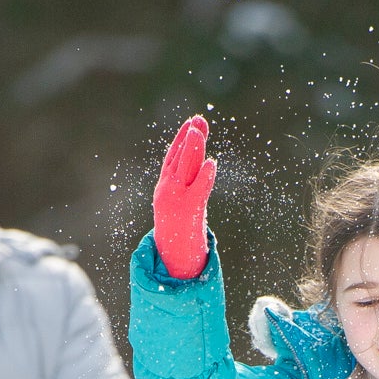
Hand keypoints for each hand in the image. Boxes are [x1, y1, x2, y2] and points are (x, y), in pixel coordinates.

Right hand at [153, 115, 215, 280]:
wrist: (172, 258)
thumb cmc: (179, 231)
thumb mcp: (182, 205)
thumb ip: (189, 187)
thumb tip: (201, 172)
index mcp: (166, 186)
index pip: (173, 157)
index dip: (182, 138)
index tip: (193, 123)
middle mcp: (169, 189)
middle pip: (179, 158)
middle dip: (189, 138)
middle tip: (198, 120)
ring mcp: (176, 198)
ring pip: (185, 169)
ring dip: (192, 149)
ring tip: (198, 130)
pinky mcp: (188, 210)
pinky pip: (198, 190)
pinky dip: (205, 177)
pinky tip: (211, 163)